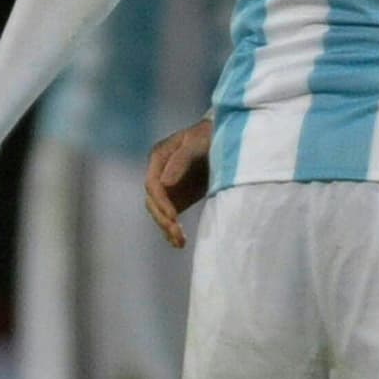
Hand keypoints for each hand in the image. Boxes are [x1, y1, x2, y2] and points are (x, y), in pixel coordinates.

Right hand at [145, 117, 213, 246]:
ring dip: (167, 228)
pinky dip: (173, 230)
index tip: (174, 216)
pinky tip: (179, 243)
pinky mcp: (177, 198)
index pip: (153, 184)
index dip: (161, 202)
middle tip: (177, 232)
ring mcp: (167, 187)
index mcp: (158, 157)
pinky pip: (170, 216)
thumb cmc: (210, 136)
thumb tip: (164, 184)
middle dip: (163, 219)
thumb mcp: (197, 143)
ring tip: (180, 242)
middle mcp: (159, 173)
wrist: (225, 137)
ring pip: (159, 212)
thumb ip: (181, 161)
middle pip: (153, 201)